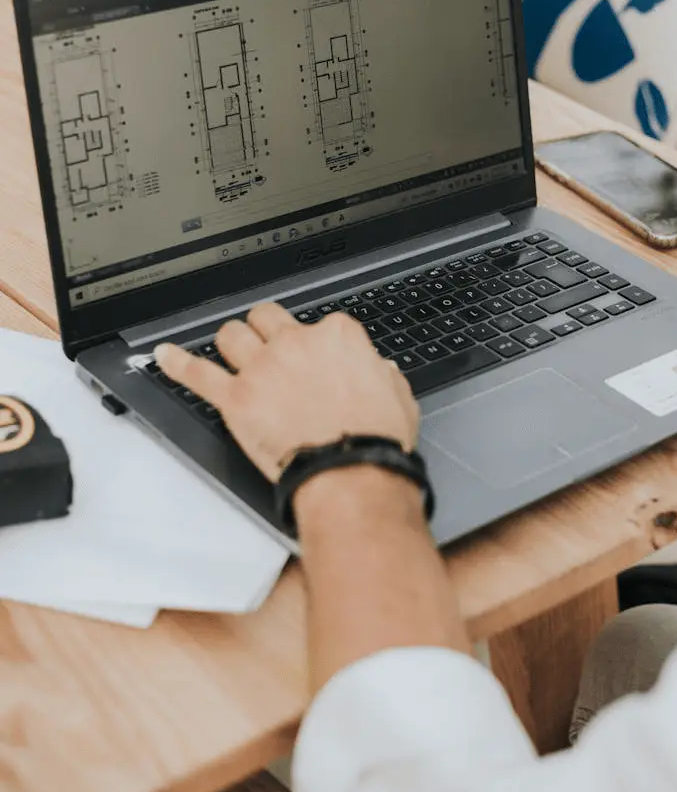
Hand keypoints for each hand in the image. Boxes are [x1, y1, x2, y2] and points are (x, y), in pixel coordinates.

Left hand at [154, 304, 419, 483]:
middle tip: (266, 345)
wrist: (350, 472)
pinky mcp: (236, 399)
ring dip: (230, 342)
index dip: (314, 342)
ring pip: (231, 336)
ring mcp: (262, 369)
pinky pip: (197, 374)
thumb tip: (378, 371)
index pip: (318, 323)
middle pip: (267, 319)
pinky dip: (178, 363)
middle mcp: (295, 343)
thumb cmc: (374, 439)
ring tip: (230, 352)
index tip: (314, 357)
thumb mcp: (397, 395)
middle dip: (265, 330)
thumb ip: (381, 374)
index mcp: (337, 336)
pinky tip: (164, 355)